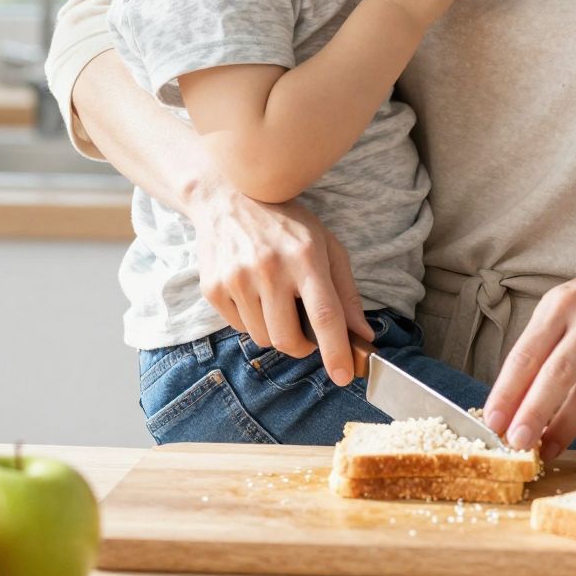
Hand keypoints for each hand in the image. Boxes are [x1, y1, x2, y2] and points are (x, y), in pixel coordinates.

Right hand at [185, 189, 373, 385]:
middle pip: (287, 339)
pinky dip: (252, 322)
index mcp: (305, 257)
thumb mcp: (327, 246)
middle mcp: (269, 268)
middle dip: (302, 347)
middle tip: (306, 334)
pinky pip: (239, 328)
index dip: (335, 351)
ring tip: (276, 301)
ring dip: (275, 332)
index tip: (344, 376)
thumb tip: (363, 334)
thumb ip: (346, 292)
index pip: (324, 315)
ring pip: (262, 339)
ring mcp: (236, 278)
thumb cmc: (287, 225)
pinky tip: (253, 293)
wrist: (228, 199)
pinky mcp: (212, 288)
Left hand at [482, 243, 575, 459]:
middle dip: (534, 413)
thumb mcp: (563, 308)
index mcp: (561, 303)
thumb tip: (514, 405)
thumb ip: (541, 349)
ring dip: (565, 428)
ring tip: (548, 448)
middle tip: (517, 443)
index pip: (526, 353)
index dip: (507, 392)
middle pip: (558, 373)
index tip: (494, 422)